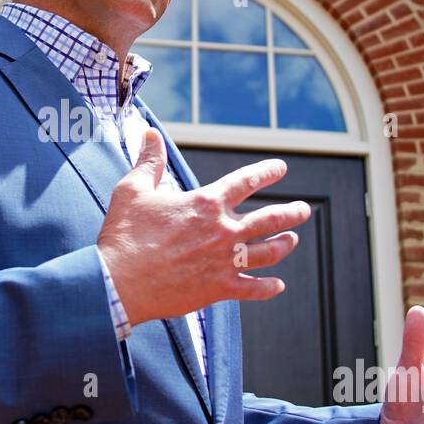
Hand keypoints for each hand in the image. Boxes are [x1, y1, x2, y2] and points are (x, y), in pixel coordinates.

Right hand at [97, 128, 309, 326]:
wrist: (120, 282)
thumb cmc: (125, 235)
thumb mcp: (133, 190)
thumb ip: (148, 162)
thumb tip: (150, 134)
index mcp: (207, 203)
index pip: (246, 181)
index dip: (266, 172)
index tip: (281, 167)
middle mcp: (223, 230)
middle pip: (270, 218)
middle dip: (291, 212)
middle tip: (303, 210)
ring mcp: (225, 261)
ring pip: (268, 252)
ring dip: (284, 244)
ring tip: (292, 240)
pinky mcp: (219, 289)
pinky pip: (253, 289)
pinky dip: (268, 288)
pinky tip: (278, 286)